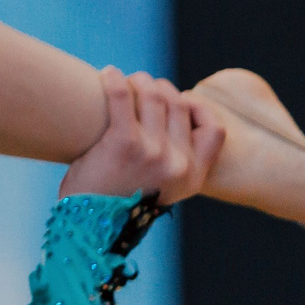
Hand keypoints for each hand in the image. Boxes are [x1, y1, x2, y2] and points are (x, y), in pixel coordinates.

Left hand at [60, 68, 224, 205]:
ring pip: (154, 95)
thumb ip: (171, 164)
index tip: (175, 102)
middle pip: (179, 104)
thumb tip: (164, 122)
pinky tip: (107, 74)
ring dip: (138, 81)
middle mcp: (180, 164)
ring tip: (123, 80)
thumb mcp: (159, 191)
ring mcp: (155, 153)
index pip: (214, 129)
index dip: (197, 108)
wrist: (89, 229)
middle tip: (140, 86)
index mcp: (193, 177)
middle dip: (159, 88)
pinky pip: (123, 98)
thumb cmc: (116, 205)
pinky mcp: (126, 144)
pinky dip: (115, 80)